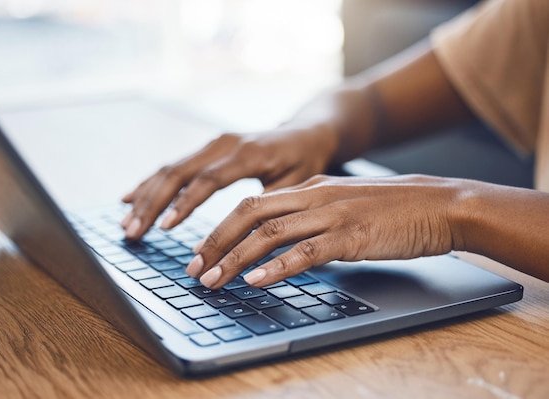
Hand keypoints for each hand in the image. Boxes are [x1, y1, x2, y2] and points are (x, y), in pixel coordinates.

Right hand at [121, 124, 337, 238]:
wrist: (305, 133)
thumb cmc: (304, 163)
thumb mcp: (294, 187)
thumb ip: (264, 212)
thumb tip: (233, 245)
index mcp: (247, 153)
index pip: (208, 179)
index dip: (185, 203)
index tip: (166, 227)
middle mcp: (224, 144)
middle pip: (178, 172)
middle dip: (152, 204)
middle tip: (133, 233)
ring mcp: (213, 143)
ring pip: (170, 169)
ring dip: (145, 197)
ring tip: (126, 224)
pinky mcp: (206, 147)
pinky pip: (173, 166)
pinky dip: (150, 183)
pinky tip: (130, 198)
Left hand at [186, 174, 468, 288]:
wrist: (441, 203)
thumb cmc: (394, 208)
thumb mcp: (344, 204)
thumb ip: (313, 216)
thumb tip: (285, 243)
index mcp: (309, 187)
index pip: (252, 204)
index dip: (220, 227)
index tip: (201, 251)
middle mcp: (313, 196)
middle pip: (249, 213)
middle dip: (215, 241)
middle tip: (193, 268)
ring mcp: (331, 214)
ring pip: (269, 233)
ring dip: (234, 257)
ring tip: (212, 280)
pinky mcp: (351, 236)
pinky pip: (305, 252)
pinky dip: (276, 267)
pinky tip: (256, 280)